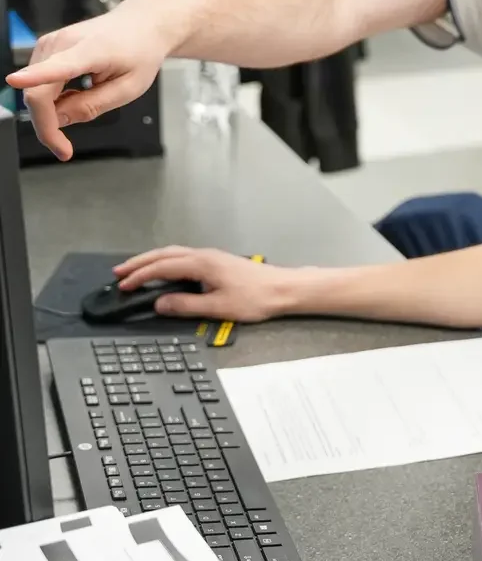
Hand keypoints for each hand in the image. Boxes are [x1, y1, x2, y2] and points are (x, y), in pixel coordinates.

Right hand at [5, 0, 174, 160]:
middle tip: (64, 149)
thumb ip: (92, 106)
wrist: (141, 25)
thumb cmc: (139, 54)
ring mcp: (51, 43)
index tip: (17, 81)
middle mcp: (63, 42)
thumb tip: (57, 120)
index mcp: (91, 51)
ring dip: (51, 111)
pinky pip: (40, 83)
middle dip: (47, 125)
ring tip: (87, 100)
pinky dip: (52, 97)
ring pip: (36, 91)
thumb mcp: (129, 88)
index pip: (58, 66)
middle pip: (39, 92)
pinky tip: (77, 91)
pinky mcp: (45, 47)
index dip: (35, 77)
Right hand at [113, 247, 295, 322]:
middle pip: (164, 254)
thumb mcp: (218, 307)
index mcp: (202, 264)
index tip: (123, 286)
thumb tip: (159, 304)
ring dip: (152, 260)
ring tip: (135, 270)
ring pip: (174, 253)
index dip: (140, 277)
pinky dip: (166, 261)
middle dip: (139, 262)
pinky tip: (165, 270)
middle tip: (119, 273)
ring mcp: (211, 256)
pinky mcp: (217, 261)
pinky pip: (183, 256)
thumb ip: (186, 305)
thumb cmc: (256, 298)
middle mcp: (204, 255)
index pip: (162, 268)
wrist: (283, 288)